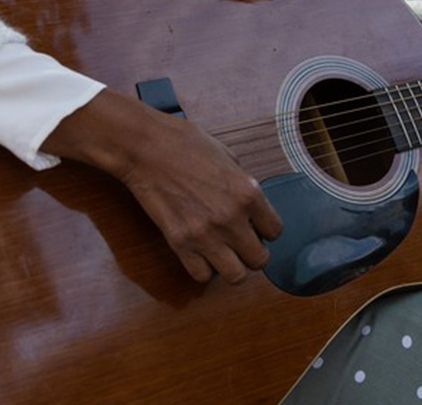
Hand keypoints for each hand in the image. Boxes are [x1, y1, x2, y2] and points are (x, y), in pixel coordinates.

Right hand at [42, 89, 282, 284]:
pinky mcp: (180, 243)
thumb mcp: (227, 157)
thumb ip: (241, 184)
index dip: (266, 230)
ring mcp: (205, 234)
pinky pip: (202, 275)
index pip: (276, 231)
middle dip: (252, 253)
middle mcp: (232, 218)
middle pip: (259, 260)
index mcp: (248, 193)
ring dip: (232, 267)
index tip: (255, 226)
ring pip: (236, 276)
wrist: (146, 148)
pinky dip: (203, 269)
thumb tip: (249, 206)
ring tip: (223, 254)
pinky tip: (200, 254)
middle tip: (241, 244)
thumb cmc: (184, 144)